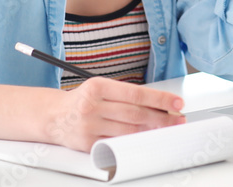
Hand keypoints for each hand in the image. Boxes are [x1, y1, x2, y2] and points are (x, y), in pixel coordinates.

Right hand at [45, 78, 185, 151]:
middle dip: (162, 117)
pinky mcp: (88, 144)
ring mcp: (89, 127)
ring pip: (129, 131)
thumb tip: (157, 103)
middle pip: (135, 114)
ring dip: (152, 130)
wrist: (53, 116)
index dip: (159, 99)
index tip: (177, 102)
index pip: (136, 93)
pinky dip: (134, 141)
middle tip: (178, 118)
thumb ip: (125, 94)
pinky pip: (117, 144)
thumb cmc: (82, 100)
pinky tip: (146, 138)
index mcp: (97, 87)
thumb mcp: (101, 88)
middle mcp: (92, 106)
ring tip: (168, 128)